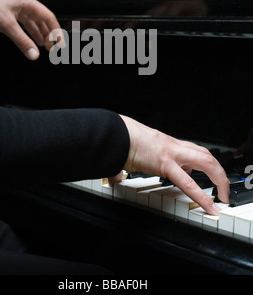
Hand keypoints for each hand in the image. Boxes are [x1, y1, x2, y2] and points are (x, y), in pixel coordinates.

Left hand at [0, 0, 61, 59]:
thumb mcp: (8, 25)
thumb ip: (22, 41)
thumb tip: (34, 54)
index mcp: (28, 3)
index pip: (48, 17)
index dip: (56, 31)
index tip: (60, 43)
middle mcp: (25, 4)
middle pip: (42, 20)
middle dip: (49, 34)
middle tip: (52, 48)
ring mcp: (17, 8)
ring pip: (33, 23)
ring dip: (39, 34)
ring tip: (44, 46)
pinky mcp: (9, 13)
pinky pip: (24, 24)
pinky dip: (29, 33)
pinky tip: (31, 40)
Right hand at [110, 115, 229, 214]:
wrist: (115, 132)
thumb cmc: (120, 139)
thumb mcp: (130, 150)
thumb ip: (126, 164)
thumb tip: (115, 177)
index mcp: (166, 143)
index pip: (193, 150)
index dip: (204, 163)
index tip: (207, 175)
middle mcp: (172, 146)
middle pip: (206, 154)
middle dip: (219, 172)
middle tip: (223, 188)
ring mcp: (170, 153)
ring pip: (205, 162)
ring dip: (219, 179)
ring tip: (221, 198)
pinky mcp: (164, 163)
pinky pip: (188, 182)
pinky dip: (202, 196)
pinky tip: (208, 205)